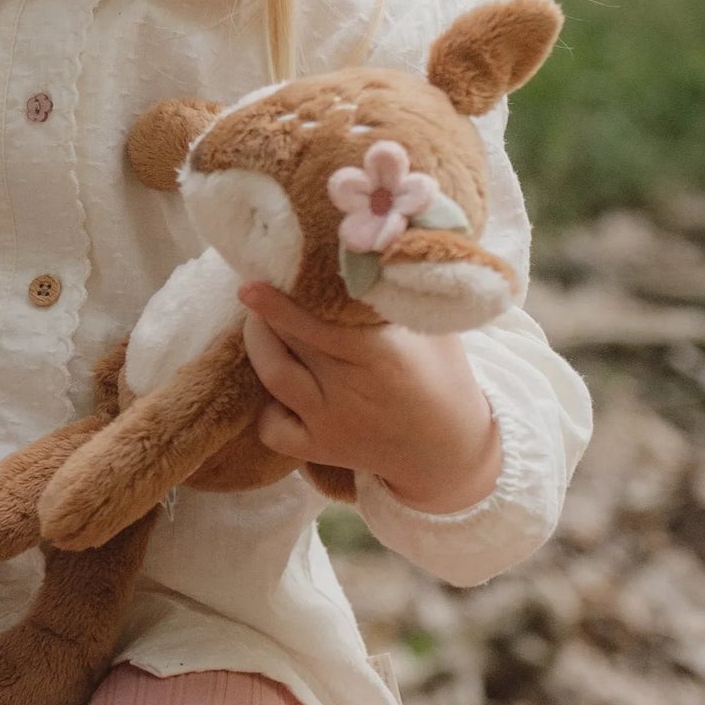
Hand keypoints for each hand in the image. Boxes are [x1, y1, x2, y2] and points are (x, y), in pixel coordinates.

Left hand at [239, 284, 500, 513]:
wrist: (453, 452)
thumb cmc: (444, 377)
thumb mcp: (431, 331)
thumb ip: (393, 296)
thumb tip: (361, 252)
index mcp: (383, 358)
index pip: (320, 326)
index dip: (282, 305)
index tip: (252, 283)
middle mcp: (351, 393)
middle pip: (291, 343)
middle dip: (267, 314)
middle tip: (261, 289)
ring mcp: (331, 425)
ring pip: (273, 377)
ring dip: (259, 345)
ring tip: (259, 323)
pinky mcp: (320, 450)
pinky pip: (273, 428)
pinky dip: (266, 406)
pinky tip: (275, 387)